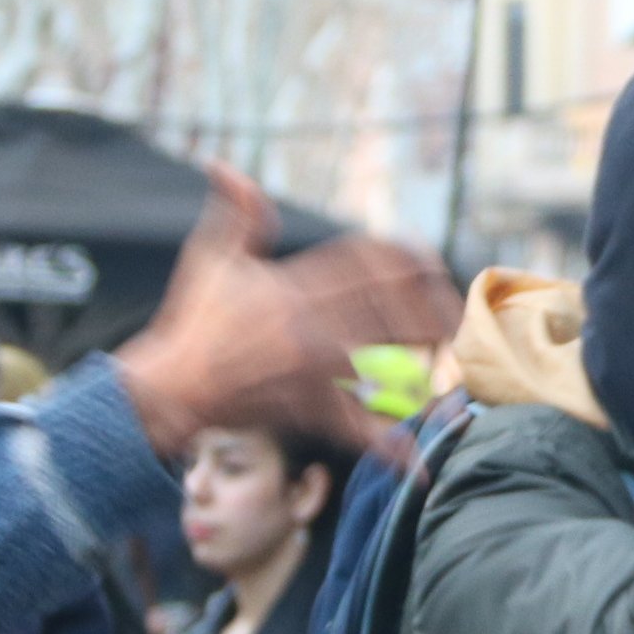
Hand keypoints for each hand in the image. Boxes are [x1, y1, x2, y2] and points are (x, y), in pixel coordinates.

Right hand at [110, 171, 457, 461]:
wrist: (170, 388)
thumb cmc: (193, 322)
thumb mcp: (213, 258)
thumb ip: (238, 215)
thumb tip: (226, 168)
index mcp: (298, 284)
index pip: (373, 261)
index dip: (414, 262)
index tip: (435, 269)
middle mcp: (313, 324)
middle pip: (399, 311)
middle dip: (438, 316)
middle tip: (463, 326)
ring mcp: (314, 370)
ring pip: (392, 366)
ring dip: (431, 373)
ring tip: (461, 375)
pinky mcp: (309, 412)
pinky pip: (359, 431)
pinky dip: (392, 450)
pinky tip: (422, 465)